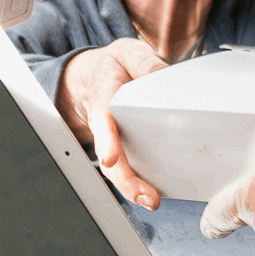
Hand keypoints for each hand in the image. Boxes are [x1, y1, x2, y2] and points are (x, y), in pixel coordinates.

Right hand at [57, 38, 166, 207]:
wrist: (90, 77)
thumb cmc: (112, 67)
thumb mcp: (126, 53)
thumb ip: (144, 62)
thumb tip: (164, 78)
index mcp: (104, 96)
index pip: (103, 120)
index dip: (107, 141)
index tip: (110, 159)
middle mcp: (103, 123)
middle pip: (108, 156)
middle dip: (124, 179)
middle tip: (146, 197)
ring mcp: (109, 139)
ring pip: (114, 168)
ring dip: (131, 187)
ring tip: (151, 201)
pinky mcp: (119, 148)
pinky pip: (124, 168)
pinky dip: (135, 184)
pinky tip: (152, 194)